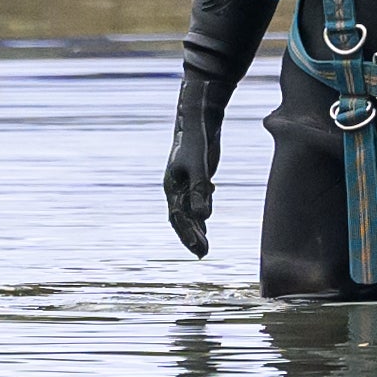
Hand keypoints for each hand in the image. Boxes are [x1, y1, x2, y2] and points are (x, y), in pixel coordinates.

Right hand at [164, 127, 219, 256]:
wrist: (197, 122)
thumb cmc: (196, 143)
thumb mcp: (200, 168)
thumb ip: (200, 192)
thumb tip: (203, 217)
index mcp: (172, 187)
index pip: (178, 217)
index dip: (187, 235)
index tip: (197, 249)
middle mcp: (176, 188)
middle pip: (181, 218)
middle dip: (191, 237)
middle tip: (202, 254)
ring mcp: (185, 183)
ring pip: (189, 211)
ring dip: (196, 228)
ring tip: (203, 247)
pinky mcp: (195, 178)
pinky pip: (195, 201)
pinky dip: (200, 213)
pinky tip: (205, 221)